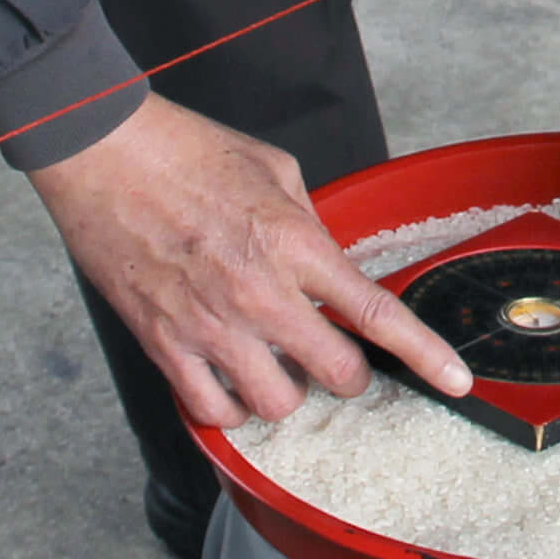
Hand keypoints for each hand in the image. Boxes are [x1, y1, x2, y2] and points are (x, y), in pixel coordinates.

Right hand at [29, 97, 470, 429]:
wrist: (103, 153)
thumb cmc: (184, 149)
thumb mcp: (274, 170)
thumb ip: (309, 225)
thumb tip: (326, 263)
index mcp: (294, 243)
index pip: (375, 313)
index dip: (425, 355)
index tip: (456, 381)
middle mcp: (260, 293)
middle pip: (338, 374)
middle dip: (348, 372)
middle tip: (333, 356)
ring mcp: (210, 325)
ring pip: (278, 404)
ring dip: (287, 391)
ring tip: (273, 364)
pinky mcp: (164, 343)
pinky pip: (213, 409)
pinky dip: (229, 405)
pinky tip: (229, 381)